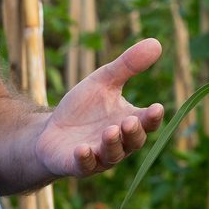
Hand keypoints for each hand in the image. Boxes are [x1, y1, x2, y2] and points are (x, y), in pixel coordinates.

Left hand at [35, 38, 165, 176]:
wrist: (51, 131)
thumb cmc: (83, 108)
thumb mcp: (103, 81)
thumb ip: (128, 65)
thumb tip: (157, 43)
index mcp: (129, 121)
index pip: (147, 122)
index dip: (153, 117)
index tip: (157, 108)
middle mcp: (120, 143)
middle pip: (134, 141)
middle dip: (133, 131)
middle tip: (130, 120)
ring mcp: (100, 156)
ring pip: (112, 154)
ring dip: (112, 143)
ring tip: (111, 131)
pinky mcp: (78, 165)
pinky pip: (85, 165)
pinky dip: (85, 159)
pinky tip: (83, 149)